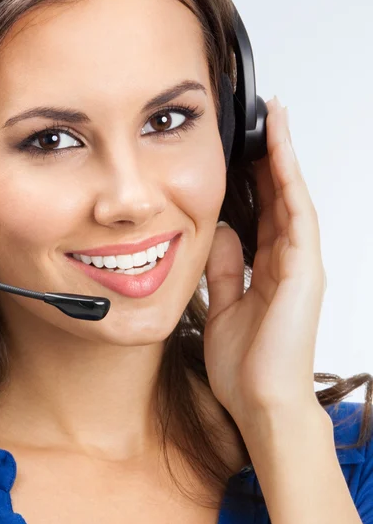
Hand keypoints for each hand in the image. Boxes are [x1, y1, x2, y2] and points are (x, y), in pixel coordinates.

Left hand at [203, 97, 325, 425]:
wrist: (260, 403)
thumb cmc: (245, 364)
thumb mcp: (222, 305)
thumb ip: (224, 269)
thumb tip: (219, 233)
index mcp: (268, 269)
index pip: (264, 212)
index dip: (257, 179)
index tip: (244, 150)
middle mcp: (287, 261)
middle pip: (279, 198)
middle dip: (271, 158)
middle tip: (263, 120)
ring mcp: (300, 264)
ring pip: (292, 198)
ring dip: (283, 158)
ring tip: (275, 120)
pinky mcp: (303, 271)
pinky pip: (296, 216)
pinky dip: (289, 182)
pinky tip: (280, 154)